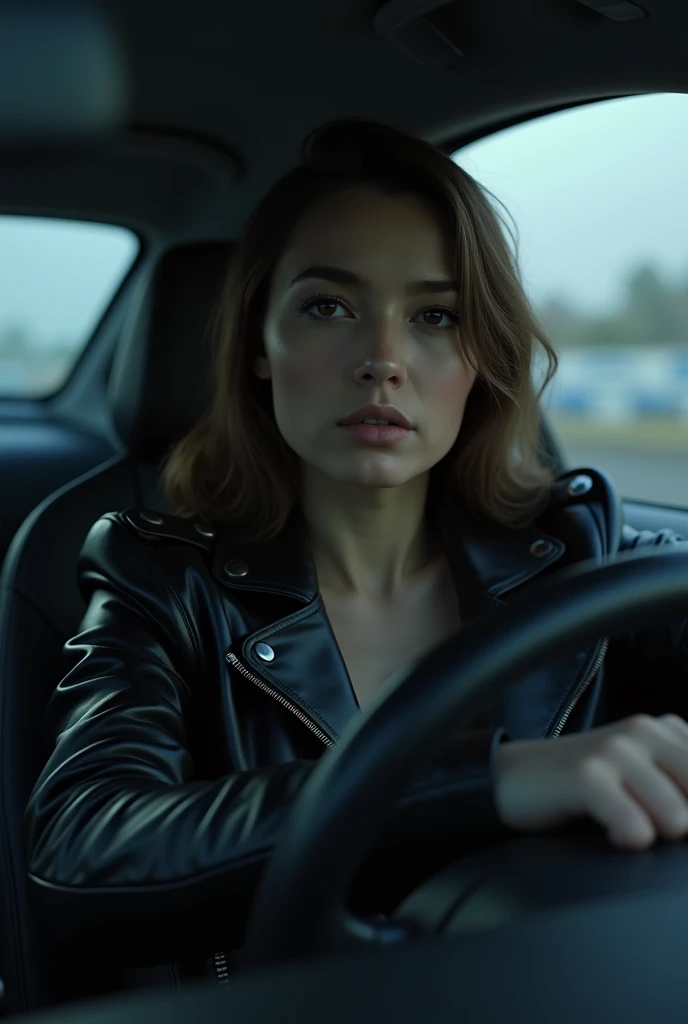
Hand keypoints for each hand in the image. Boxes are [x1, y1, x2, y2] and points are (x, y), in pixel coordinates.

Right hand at [493, 714, 687, 848]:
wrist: (514, 778)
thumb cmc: (584, 786)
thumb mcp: (643, 778)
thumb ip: (680, 784)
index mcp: (664, 729)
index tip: (677, 823)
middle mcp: (643, 730)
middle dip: (685, 826)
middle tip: (654, 826)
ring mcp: (614, 749)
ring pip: (677, 817)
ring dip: (656, 835)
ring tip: (629, 826)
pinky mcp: (586, 775)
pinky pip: (634, 825)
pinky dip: (628, 838)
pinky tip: (611, 831)